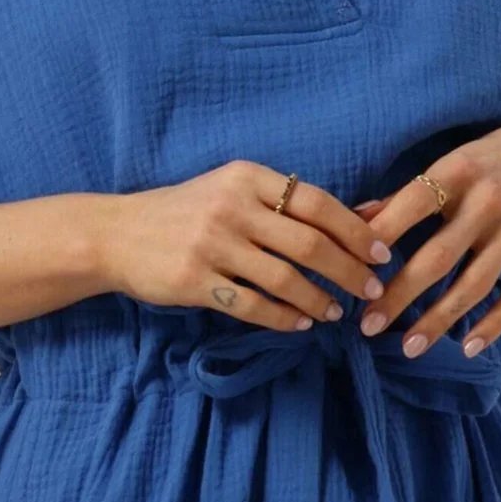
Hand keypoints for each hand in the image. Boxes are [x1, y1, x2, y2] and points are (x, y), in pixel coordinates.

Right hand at [102, 159, 392, 331]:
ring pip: (284, 278)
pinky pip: (252, 306)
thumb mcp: (235, 189)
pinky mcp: (194, 281)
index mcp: (247, 177)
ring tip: (337, 311)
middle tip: (373, 290)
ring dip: (319, 299)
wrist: (118, 232)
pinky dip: (284, 318)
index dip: (355, 230)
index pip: (316, 202)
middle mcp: (232, 206)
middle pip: (308, 242)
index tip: (382, 253)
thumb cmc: (187, 209)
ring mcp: (212, 244)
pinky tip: (300, 324)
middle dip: (348, 270)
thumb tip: (367, 211)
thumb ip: (291, 201)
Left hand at [351, 114, 500, 359]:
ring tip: (408, 347)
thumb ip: (406, 194)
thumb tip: (356, 217)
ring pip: (474, 285)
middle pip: (438, 257)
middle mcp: (488, 203)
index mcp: (458, 172)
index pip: (413, 204)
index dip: (382, 235)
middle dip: (400, 295)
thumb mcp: (451, 162)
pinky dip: (493, 325)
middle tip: (367, 324)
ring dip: (438, 320)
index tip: (352, 266)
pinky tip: (466, 347)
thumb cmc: (492, 158)